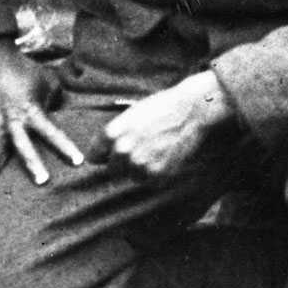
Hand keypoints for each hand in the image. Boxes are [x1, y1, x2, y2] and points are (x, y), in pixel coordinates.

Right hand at [0, 36, 82, 185]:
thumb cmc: (22, 71)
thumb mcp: (47, 82)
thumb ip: (56, 101)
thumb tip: (66, 116)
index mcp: (30, 110)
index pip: (52, 133)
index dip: (65, 149)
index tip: (78, 162)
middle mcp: (8, 121)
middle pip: (21, 151)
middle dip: (32, 168)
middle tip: (42, 182)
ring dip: (0, 167)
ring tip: (4, 177)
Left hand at [100, 72, 233, 178]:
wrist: (192, 109)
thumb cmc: (162, 107)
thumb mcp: (131, 115)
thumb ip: (114, 135)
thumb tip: (103, 155)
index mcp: (111, 134)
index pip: (94, 156)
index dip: (106, 152)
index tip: (116, 150)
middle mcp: (122, 150)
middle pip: (112, 169)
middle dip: (123, 162)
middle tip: (143, 148)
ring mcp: (139, 163)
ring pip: (131, 176)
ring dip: (141, 168)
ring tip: (157, 150)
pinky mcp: (156, 174)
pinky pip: (149, 180)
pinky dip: (157, 172)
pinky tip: (166, 155)